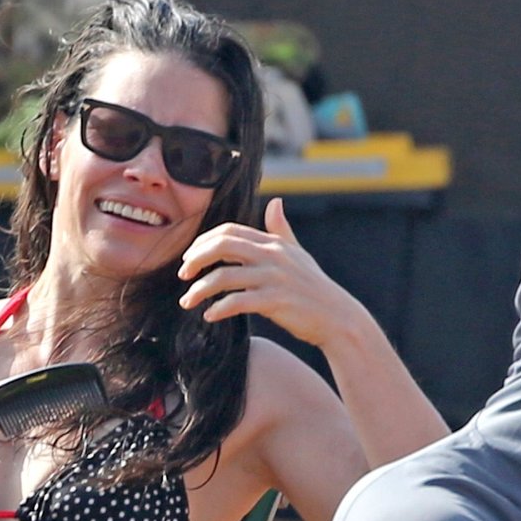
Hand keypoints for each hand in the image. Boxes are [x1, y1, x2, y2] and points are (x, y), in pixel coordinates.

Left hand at [177, 198, 366, 350]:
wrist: (337, 318)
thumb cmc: (313, 287)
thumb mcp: (298, 254)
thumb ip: (281, 230)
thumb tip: (275, 202)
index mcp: (273, 243)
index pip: (228, 231)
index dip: (203, 242)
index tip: (188, 258)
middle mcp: (273, 256)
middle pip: (222, 246)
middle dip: (195, 259)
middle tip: (182, 275)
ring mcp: (274, 278)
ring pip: (224, 277)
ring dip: (199, 290)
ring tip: (187, 302)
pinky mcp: (276, 302)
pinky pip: (237, 302)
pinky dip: (219, 309)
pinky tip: (209, 316)